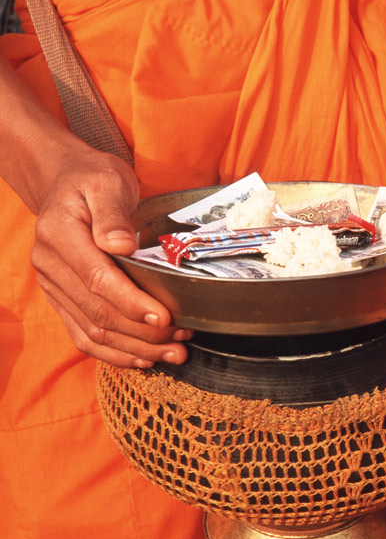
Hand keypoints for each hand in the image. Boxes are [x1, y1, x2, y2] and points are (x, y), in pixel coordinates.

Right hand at [30, 149, 190, 367]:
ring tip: (173, 355)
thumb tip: (120, 244)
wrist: (68, 181)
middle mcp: (50, 265)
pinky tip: (143, 359)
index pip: (97, 278)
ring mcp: (54, 285)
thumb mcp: (107, 181)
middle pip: (97, 311)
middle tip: (181, 341)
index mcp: (59, 234)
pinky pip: (82, 333)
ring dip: (134, 349)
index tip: (164, 317)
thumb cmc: (94, 179)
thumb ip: (112, 213)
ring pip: (92, 330)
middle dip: (142, 333)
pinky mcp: (62, 298)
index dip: (131, 302)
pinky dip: (113, 352)